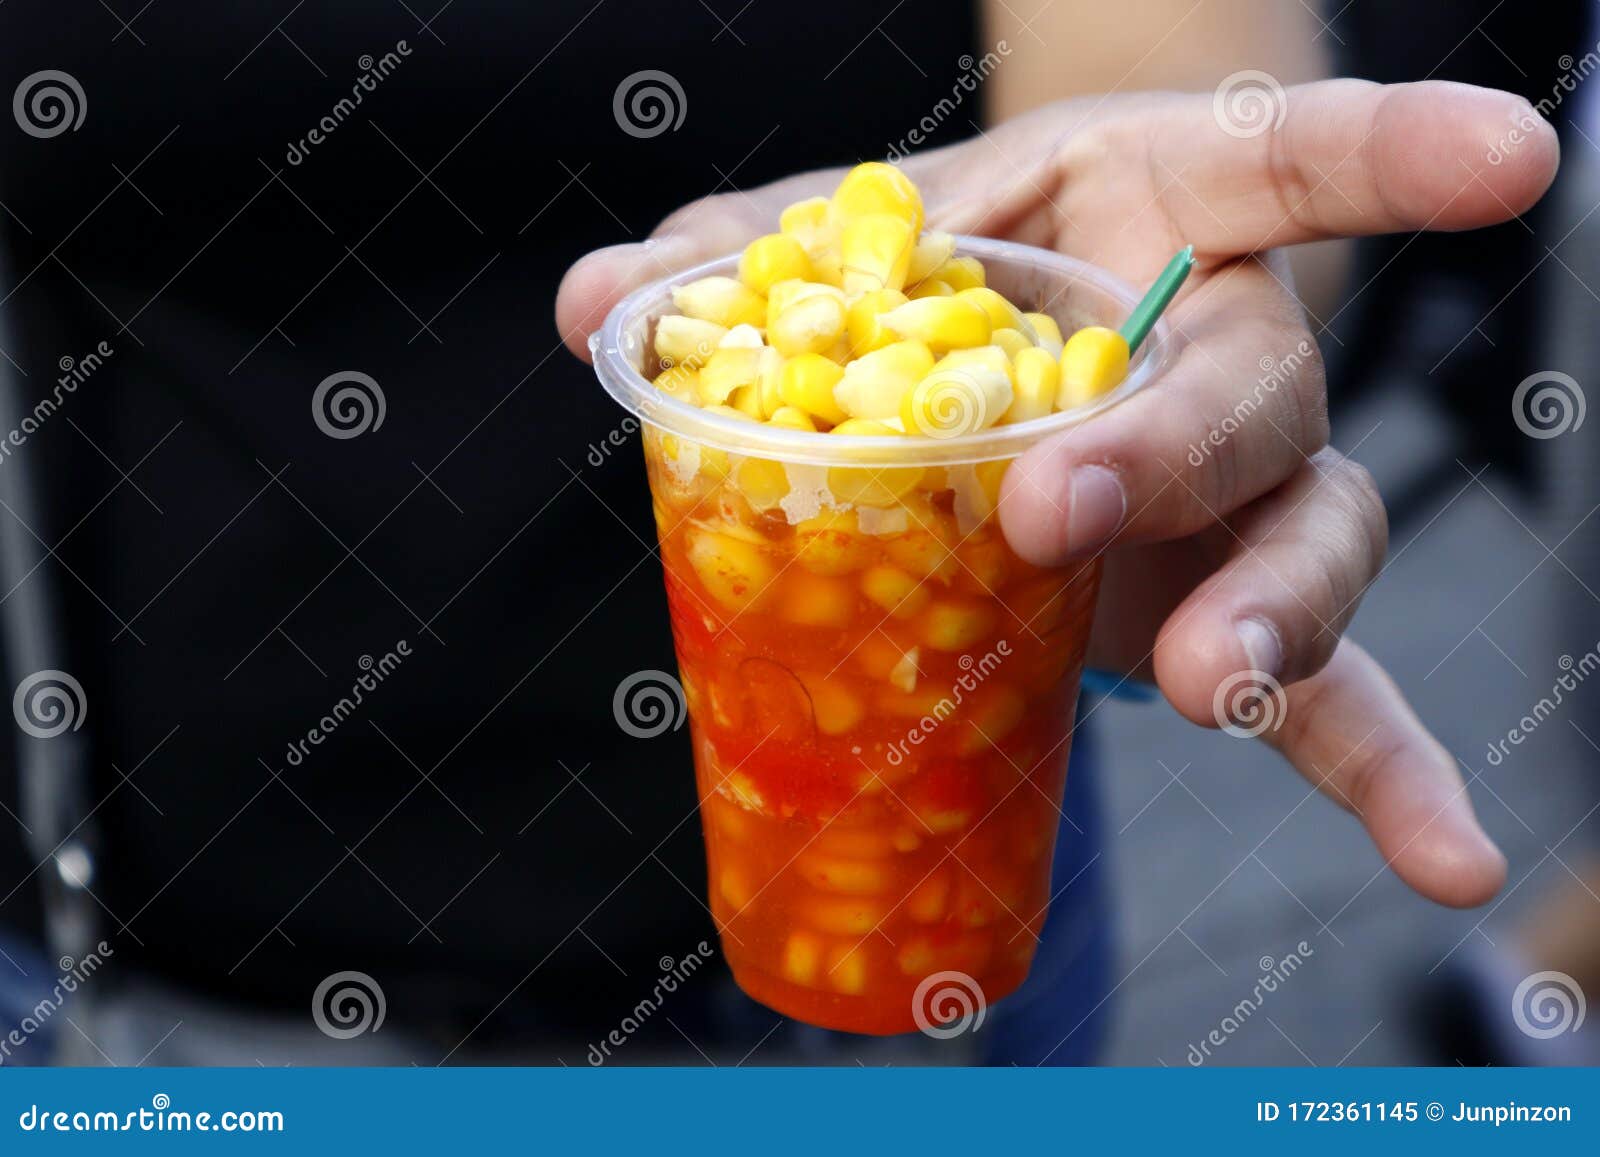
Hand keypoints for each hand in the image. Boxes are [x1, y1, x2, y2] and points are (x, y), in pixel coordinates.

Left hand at [557, 80, 1557, 907]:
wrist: (1030, 329)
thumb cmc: (964, 265)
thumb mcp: (866, 240)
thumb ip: (745, 264)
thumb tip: (592, 302)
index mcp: (1161, 213)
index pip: (1286, 163)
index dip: (1396, 154)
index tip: (1515, 157)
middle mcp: (1232, 350)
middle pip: (1251, 393)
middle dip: (1163, 457)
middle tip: (1060, 514)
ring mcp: (1249, 492)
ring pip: (1305, 543)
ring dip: (1269, 625)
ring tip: (1208, 688)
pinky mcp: (1228, 599)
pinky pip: (1333, 696)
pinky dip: (1377, 773)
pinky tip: (1442, 866)